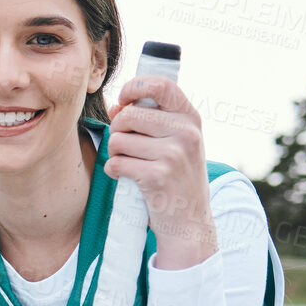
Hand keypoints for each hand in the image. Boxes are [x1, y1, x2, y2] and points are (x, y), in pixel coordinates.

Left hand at [104, 75, 216, 270]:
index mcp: (190, 118)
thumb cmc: (176, 177)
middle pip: (128, 115)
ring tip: (132, 165)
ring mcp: (174, 154)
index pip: (160, 85)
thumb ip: (150, 120)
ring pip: (118, 140)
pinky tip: (128, 178)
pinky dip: (114, 171)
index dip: (133, 88)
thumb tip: (116, 105)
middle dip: (118, 131)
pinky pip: (116, 163)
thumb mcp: (176, 142)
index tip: (123, 101)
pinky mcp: (158, 176)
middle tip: (127, 148)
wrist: (189, 220)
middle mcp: (186, 132)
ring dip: (116, 154)